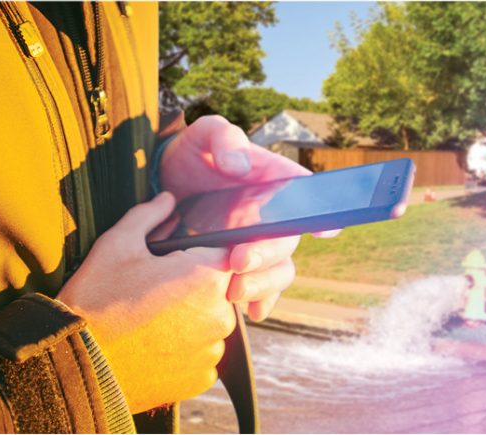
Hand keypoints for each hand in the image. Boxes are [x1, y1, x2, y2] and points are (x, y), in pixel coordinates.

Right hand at [58, 193, 233, 412]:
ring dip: (192, 321)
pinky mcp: (202, 377)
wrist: (75, 365)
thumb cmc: (95, 300)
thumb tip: (168, 199)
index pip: (226, 255)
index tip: (176, 264)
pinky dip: (185, 351)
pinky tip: (154, 347)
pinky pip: (202, 355)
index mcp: (207, 277)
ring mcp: (213, 349)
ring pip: (211, 324)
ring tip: (151, 323)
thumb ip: (149, 216)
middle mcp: (221, 314)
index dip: (200, 256)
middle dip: (195, 289)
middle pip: (220, 291)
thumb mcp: (118, 246)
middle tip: (155, 295)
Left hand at [159, 115, 337, 320]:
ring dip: (263, 284)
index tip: (322, 230)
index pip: (307, 195)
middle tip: (237, 262)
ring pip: (279, 270)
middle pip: (287, 241)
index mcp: (275, 181)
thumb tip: (241, 167)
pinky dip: (262, 302)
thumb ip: (224, 139)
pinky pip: (263, 288)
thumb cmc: (194, 155)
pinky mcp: (241, 265)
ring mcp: (259, 243)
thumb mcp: (204, 136)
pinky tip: (253, 312)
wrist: (163, 186)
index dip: (321, 212)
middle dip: (266, 255)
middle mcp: (275, 216)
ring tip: (234, 291)